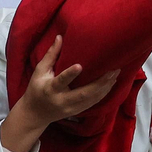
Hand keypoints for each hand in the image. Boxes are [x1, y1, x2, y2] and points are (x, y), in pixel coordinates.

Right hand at [0, 35, 119, 151]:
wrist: (35, 114)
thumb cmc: (36, 89)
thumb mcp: (39, 72)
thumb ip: (51, 55)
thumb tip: (60, 37)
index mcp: (50, 89)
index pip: (61, 82)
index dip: (70, 75)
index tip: (80, 66)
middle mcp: (62, 100)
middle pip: (83, 94)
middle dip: (100, 83)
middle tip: (113, 70)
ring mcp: (71, 108)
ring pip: (91, 99)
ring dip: (105, 87)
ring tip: (116, 74)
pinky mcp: (78, 111)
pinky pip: (93, 103)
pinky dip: (103, 93)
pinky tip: (111, 83)